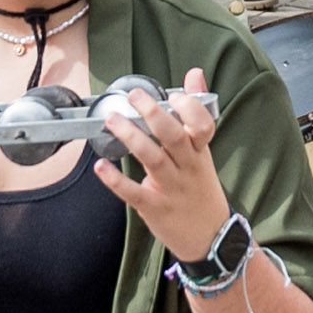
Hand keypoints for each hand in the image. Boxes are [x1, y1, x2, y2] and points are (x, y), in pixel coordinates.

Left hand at [92, 69, 236, 265]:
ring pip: (153, 159)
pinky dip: (116, 181)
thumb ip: (195, 113)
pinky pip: (135, 193)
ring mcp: (172, 189)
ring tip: (112, 121)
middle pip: (174, 137)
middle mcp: (188, 168)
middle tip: (134, 96)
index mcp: (200, 152)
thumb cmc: (200, 189)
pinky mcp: (155, 208)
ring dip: (132, 138)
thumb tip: (194, 73)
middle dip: (154, 114)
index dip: (190, 109)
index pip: (203, 126)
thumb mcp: (203, 151)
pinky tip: (101, 167)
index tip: (174, 95)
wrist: (211, 239)